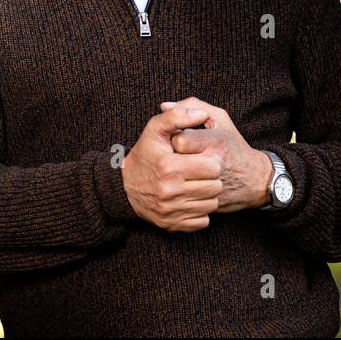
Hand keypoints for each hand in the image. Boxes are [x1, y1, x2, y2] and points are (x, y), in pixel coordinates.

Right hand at [122, 103, 224, 231]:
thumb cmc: (145, 154)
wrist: (125, 187)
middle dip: (212, 178)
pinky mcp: (172, 225)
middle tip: (203, 172)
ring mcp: (171, 211)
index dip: (213, 161)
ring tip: (198, 184)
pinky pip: (202, 221)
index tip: (205, 158)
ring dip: (208, 194)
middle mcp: (169, 191)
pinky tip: (192, 199)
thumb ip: (177, 116)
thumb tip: (202, 114)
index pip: (212, 167)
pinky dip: (201, 211)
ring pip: (211, 205)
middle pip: (215, 187)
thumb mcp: (155, 129)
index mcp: (169, 167)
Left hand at [159, 97, 272, 213]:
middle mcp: (213, 165)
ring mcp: (210, 186)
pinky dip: (181, 188)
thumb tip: (164, 106)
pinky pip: (183, 196)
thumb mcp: (219, 119)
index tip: (179, 140)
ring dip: (175, 174)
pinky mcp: (207, 202)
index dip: (175, 139)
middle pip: (175, 161)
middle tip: (177, 155)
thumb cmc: (232, 145)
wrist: (253, 180)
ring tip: (181, 168)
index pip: (179, 141)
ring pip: (178, 180)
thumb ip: (191, 106)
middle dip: (172, 156)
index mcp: (215, 142)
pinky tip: (186, 182)